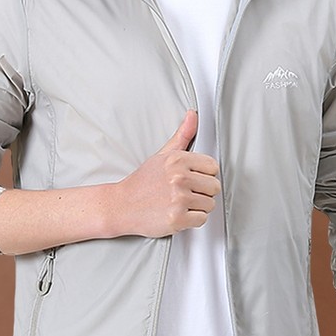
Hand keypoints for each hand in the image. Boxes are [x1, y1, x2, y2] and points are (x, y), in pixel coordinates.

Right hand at [117, 110, 220, 236]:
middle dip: (202, 192)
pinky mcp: (177, 218)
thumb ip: (182, 136)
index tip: (192, 179)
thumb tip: (193, 115)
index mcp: (178, 160)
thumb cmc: (142, 182)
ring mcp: (178, 199)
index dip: (204, 175)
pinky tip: (177, 213)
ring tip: (178, 203)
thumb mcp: (161, 155)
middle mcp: (179, 178)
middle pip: (214, 187)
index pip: (213, 167)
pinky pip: (201, 219)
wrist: (121, 206)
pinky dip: (191, 220)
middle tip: (183, 193)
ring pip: (209, 204)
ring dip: (197, 207)